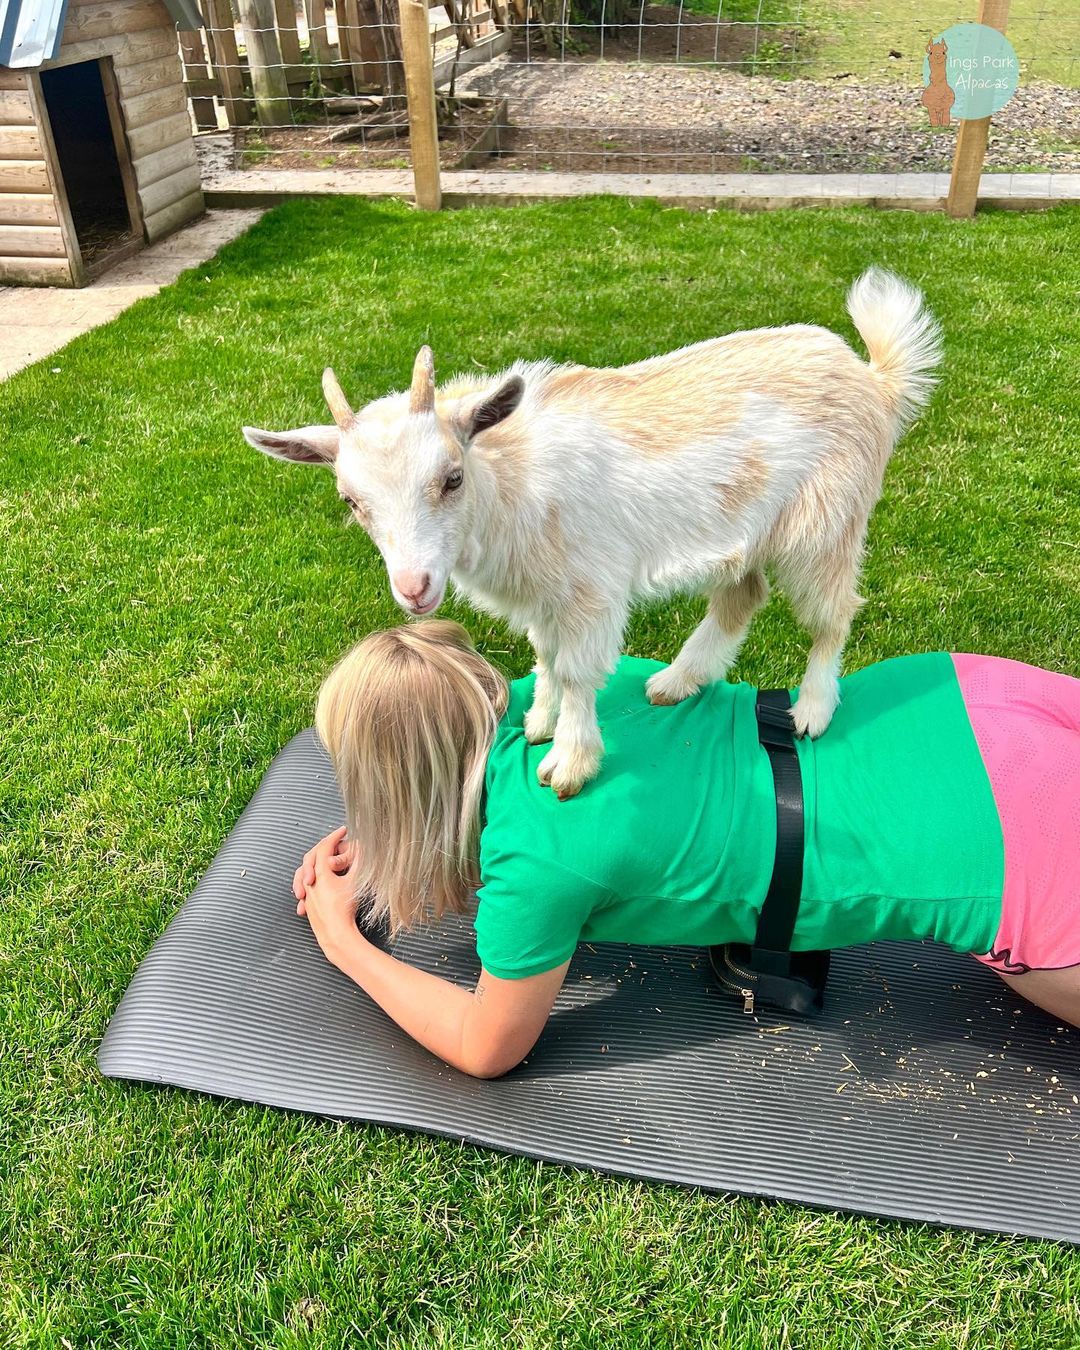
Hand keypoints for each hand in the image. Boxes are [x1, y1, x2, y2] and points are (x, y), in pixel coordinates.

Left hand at [294, 827, 361, 961]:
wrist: (336, 935)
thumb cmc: (345, 909)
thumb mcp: (356, 882)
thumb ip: (359, 863)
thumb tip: (364, 849)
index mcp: (321, 873)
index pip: (325, 847)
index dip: (335, 836)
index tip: (343, 830)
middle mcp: (310, 882)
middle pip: (312, 857)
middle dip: (324, 847)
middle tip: (336, 842)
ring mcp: (307, 894)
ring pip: (305, 872)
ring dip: (316, 864)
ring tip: (326, 862)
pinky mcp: (308, 906)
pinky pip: (307, 887)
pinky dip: (313, 880)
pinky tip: (319, 883)